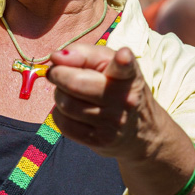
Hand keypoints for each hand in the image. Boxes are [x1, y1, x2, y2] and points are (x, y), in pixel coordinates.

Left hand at [46, 44, 157, 159]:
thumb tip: (56, 58)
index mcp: (128, 75)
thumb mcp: (109, 64)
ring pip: (65, 104)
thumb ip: (83, 53)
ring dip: (59, 94)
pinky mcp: (99, 141)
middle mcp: (124, 99)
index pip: (125, 67)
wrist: (139, 129)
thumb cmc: (116, 88)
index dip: (123, 61)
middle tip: (57, 73)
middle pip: (75, 83)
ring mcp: (112, 123)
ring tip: (68, 92)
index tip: (123, 56)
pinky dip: (59, 114)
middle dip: (58, 75)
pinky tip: (71, 110)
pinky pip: (63, 124)